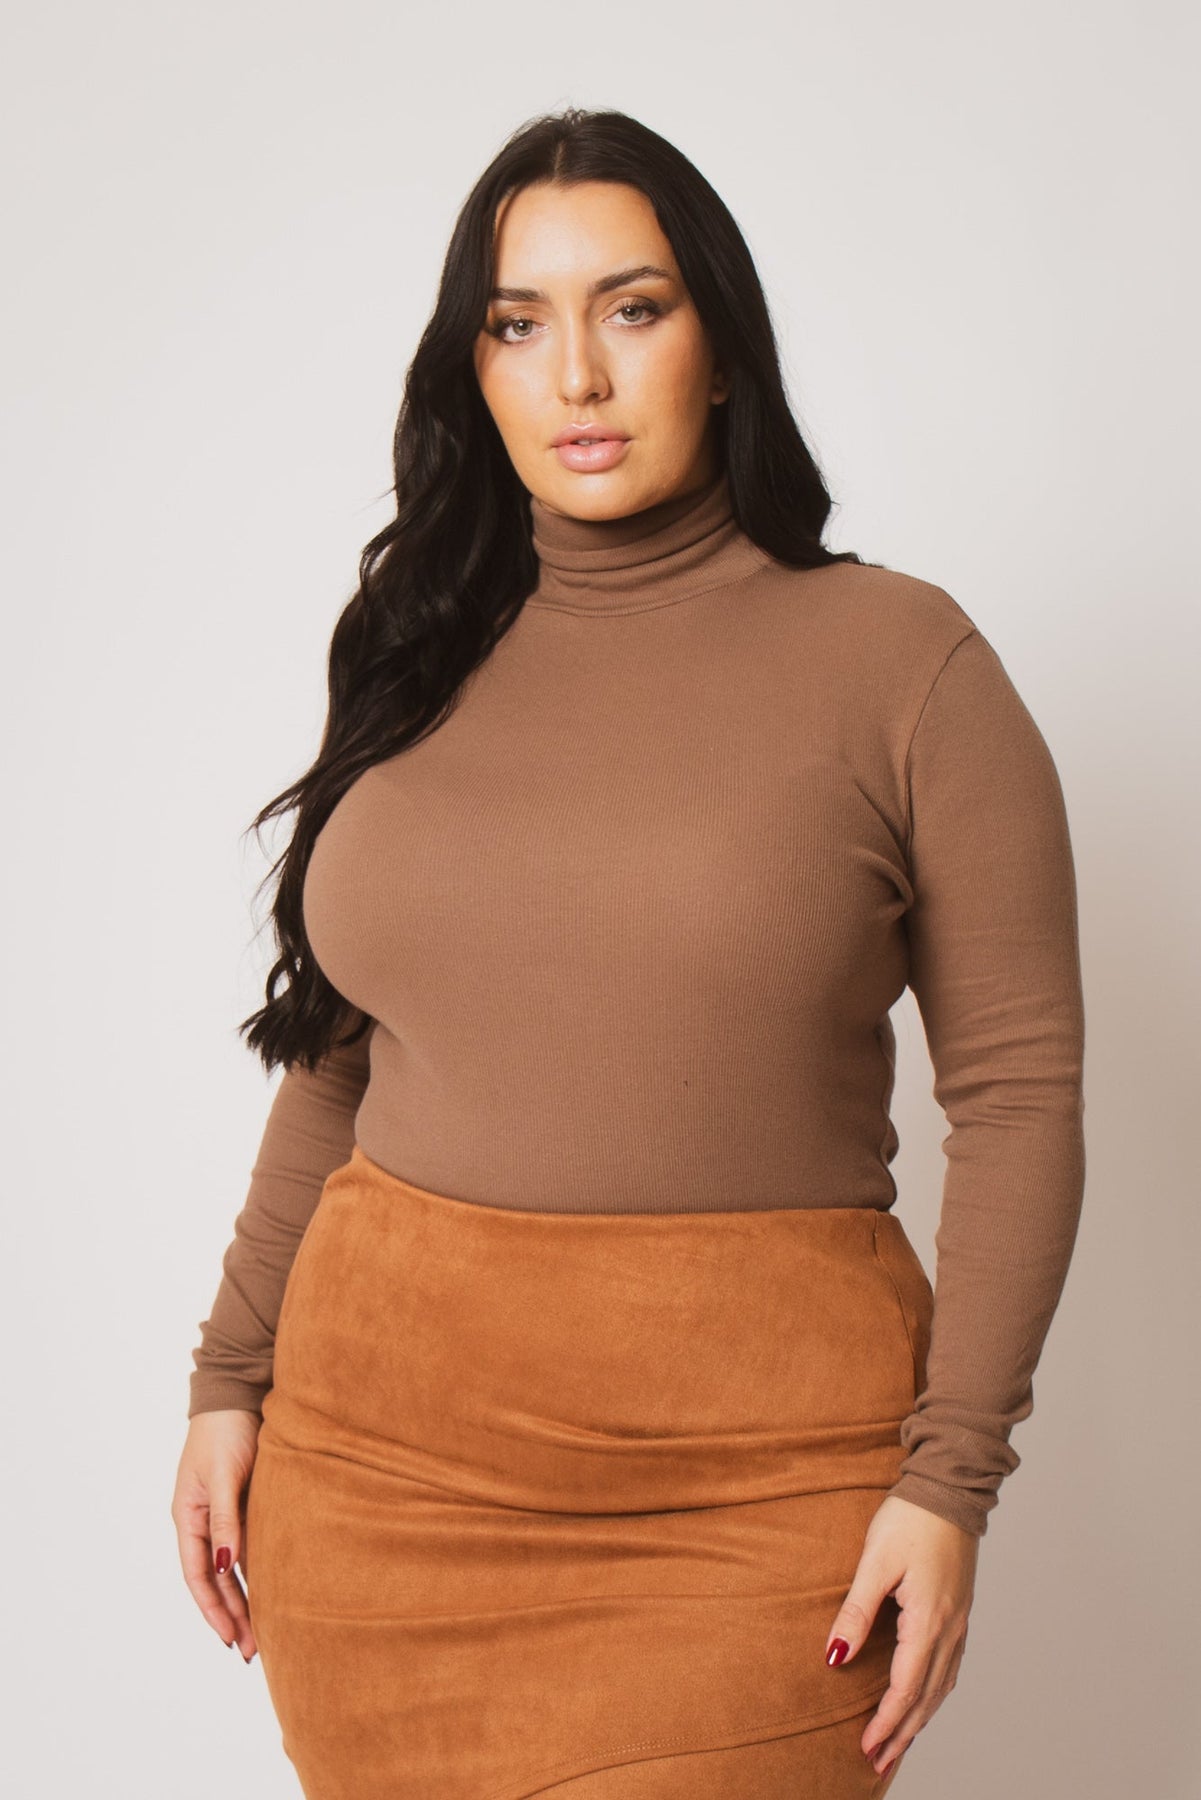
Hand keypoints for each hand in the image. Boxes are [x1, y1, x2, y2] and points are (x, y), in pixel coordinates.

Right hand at [171, 1409, 262, 1661]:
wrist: (239, 1392)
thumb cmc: (226, 1430)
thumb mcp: (223, 1475)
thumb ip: (225, 1520)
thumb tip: (224, 1567)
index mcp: (188, 1517)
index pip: (198, 1576)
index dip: (213, 1610)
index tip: (229, 1639)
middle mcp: (204, 1521)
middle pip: (216, 1579)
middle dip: (233, 1615)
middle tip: (252, 1651)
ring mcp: (224, 1513)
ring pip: (234, 1567)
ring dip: (247, 1598)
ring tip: (265, 1634)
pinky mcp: (245, 1503)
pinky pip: (250, 1546)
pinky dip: (259, 1570)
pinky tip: (274, 1590)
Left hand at [825, 1493, 977, 1781]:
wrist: (949, 1487)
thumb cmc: (911, 1517)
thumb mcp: (874, 1560)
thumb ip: (855, 1611)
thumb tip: (835, 1657)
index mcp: (929, 1620)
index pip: (906, 1688)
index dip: (885, 1722)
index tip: (865, 1747)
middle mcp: (950, 1628)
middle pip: (927, 1698)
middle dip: (902, 1734)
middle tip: (878, 1763)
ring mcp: (960, 1622)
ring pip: (941, 1687)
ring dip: (919, 1720)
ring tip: (898, 1745)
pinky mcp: (959, 1612)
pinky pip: (949, 1668)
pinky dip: (934, 1695)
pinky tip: (923, 1701)